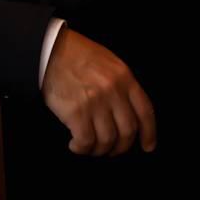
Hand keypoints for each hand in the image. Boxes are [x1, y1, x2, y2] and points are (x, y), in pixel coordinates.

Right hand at [41, 27, 156, 157]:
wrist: (50, 50)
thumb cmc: (77, 54)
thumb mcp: (108, 62)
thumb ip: (121, 84)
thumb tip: (128, 111)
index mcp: (124, 77)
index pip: (145, 111)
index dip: (149, 133)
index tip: (147, 146)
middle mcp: (113, 90)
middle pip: (127, 131)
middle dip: (121, 147)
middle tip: (112, 150)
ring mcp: (95, 102)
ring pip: (107, 140)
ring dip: (99, 149)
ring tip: (90, 146)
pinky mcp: (76, 112)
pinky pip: (86, 141)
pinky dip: (81, 148)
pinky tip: (75, 144)